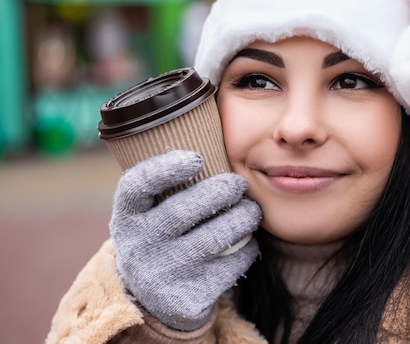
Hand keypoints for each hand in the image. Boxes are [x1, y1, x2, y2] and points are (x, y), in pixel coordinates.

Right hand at [109, 150, 261, 330]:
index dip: (165, 168)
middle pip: (183, 211)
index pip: (136, 186)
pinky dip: (247, 248)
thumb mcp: (151, 212)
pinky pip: (230, 264)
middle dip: (220, 191)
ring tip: (251, 210)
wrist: (152, 300)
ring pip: (214, 238)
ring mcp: (162, 275)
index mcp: (126, 216)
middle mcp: (138, 246)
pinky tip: (247, 241)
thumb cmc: (162, 236)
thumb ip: (171, 186)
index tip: (197, 157)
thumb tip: (211, 140)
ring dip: (242, 218)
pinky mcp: (188, 298)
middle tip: (238, 183)